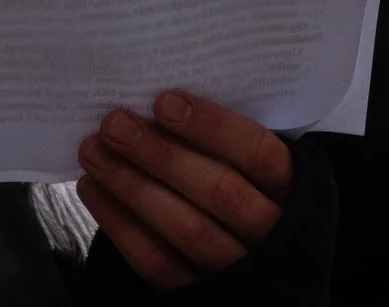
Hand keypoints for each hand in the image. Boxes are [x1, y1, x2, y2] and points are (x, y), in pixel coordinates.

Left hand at [76, 91, 291, 287]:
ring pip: (186, 228)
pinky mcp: (197, 292)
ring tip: (95, 151)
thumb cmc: (250, 191)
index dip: (214, 126)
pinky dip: (121, 225)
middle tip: (115, 124)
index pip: (258, 153)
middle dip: (161, 155)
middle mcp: (269, 231)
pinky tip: (96, 190)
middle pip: (218, 192)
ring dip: (133, 186)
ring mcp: (235, 268)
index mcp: (293, 188)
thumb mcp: (259, 167)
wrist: (258, 266)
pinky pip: (157, 262)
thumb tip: (162, 101)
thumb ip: (228, 142)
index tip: (166, 101)